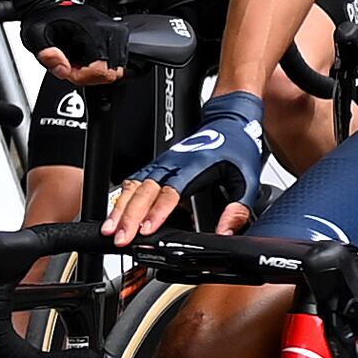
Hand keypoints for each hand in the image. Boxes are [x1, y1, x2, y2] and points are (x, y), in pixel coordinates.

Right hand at [112, 92, 268, 244]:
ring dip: (120, 208)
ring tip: (110, 230)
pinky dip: (122, 198)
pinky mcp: (157, 164)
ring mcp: (162, 162)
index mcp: (195, 166)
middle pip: (145, 190)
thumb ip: (238, 209)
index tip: (147, 230)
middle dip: (130, 215)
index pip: (172, 191)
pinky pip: (134, 180)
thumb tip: (226, 233)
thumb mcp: (248, 180)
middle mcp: (174, 163)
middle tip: (120, 237)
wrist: (230, 121)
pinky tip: (116, 214)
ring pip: (134, 185)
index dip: (158, 211)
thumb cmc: (237, 147)